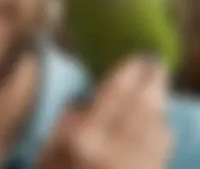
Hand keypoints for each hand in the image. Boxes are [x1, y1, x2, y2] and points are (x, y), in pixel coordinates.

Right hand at [37, 57, 172, 168]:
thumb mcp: (45, 152)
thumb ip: (65, 122)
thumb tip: (86, 100)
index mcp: (83, 138)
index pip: (114, 93)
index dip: (130, 71)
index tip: (138, 56)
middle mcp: (113, 152)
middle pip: (143, 106)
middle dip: (153, 81)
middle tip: (157, 62)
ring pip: (158, 127)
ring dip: (160, 103)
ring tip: (156, 86)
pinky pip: (162, 151)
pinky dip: (163, 130)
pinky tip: (159, 121)